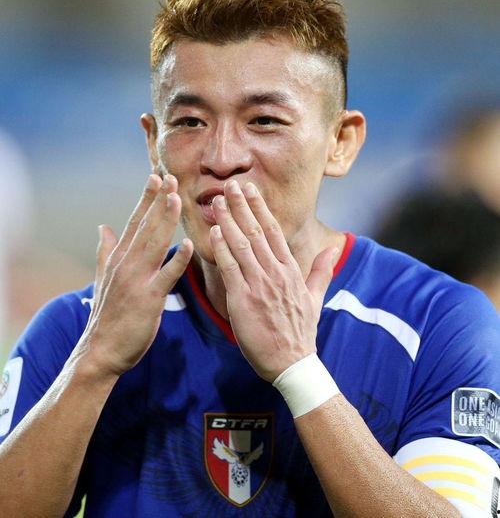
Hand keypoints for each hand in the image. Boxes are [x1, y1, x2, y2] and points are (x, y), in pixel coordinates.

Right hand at [77, 174, 192, 376]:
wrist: (101, 350)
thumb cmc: (107, 315)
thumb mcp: (103, 278)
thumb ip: (105, 250)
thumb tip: (102, 226)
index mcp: (119, 258)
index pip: (135, 221)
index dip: (146, 198)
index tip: (156, 176)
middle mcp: (127, 264)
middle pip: (146, 227)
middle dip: (158, 200)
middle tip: (170, 177)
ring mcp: (137, 280)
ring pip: (155, 244)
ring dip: (166, 220)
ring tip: (177, 197)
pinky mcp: (148, 299)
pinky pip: (166, 276)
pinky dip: (177, 260)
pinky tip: (188, 244)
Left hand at [209, 180, 337, 381]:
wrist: (292, 363)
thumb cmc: (300, 331)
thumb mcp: (315, 298)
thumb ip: (322, 270)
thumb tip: (334, 248)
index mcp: (290, 270)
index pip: (273, 231)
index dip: (260, 208)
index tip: (250, 190)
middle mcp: (275, 272)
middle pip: (256, 232)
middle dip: (242, 206)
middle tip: (230, 185)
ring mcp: (259, 285)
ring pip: (242, 245)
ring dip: (229, 221)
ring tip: (217, 201)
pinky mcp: (243, 300)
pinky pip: (230, 269)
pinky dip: (222, 249)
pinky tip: (214, 232)